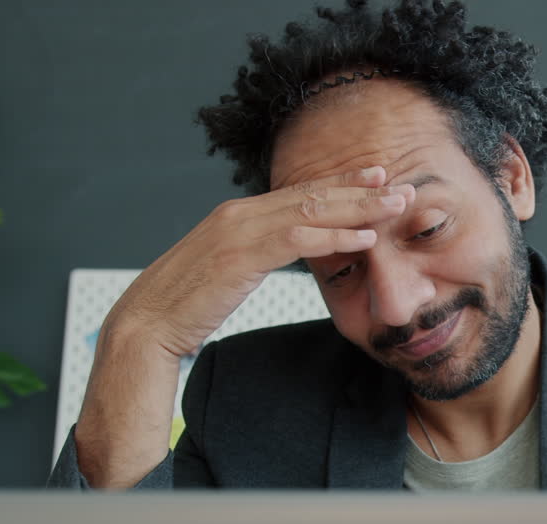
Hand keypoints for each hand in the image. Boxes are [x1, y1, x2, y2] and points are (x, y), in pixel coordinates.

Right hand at [105, 165, 412, 356]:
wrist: (147, 325)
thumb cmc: (187, 304)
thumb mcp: (227, 271)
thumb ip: (256, 253)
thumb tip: (283, 251)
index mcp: (238, 215)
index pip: (299, 192)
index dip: (340, 182)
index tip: (376, 176)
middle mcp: (240, 214)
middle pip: (311, 194)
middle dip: (360, 188)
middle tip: (400, 184)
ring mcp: (238, 231)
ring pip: (310, 210)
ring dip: (357, 207)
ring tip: (394, 205)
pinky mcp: (239, 255)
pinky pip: (296, 239)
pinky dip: (334, 237)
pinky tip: (363, 238)